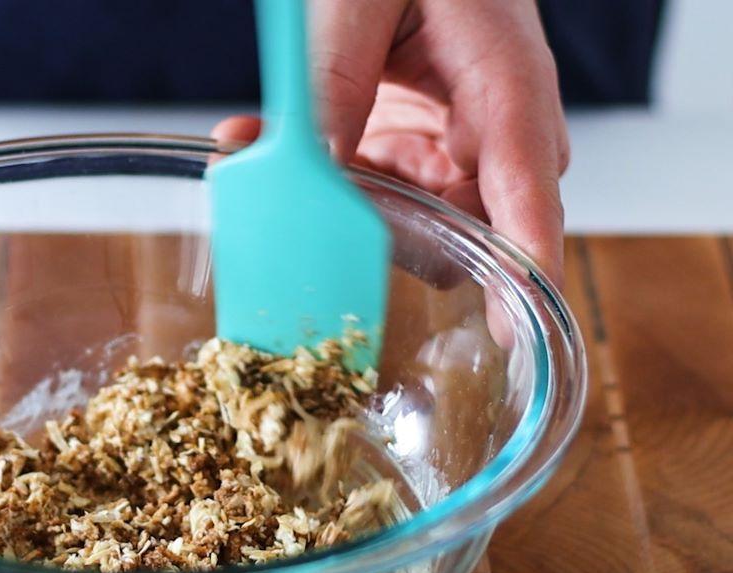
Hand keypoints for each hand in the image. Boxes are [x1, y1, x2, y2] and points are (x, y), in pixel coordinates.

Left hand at [213, 0, 568, 285]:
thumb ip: (336, 81)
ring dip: (328, 198)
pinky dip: (318, 173)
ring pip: (404, 221)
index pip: (527, 193)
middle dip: (372, 230)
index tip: (512, 331)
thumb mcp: (357, 1)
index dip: (524, 268)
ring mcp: (455, 144)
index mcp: (507, 83)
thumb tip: (315, 174)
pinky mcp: (417, 146)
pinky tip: (256, 137)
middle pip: (461, 230)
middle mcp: (494, 128)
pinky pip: (370, 190)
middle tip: (296, 203)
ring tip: (252, 145)